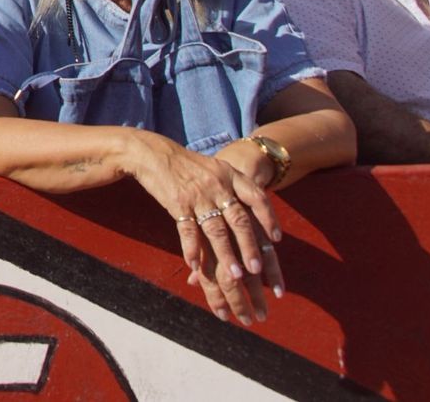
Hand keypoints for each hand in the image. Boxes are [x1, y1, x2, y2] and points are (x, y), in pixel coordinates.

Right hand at [129, 133, 283, 324]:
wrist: (154, 153)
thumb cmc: (187, 166)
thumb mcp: (215, 170)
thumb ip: (232, 189)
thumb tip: (251, 215)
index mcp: (230, 175)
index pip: (257, 197)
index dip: (269, 219)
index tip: (276, 240)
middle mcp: (218, 185)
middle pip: (239, 220)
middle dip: (249, 247)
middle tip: (257, 270)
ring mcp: (198, 195)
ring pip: (216, 230)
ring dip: (226, 255)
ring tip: (235, 276)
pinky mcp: (178, 203)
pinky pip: (187, 230)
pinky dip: (191, 249)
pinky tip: (194, 266)